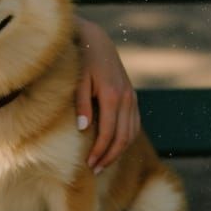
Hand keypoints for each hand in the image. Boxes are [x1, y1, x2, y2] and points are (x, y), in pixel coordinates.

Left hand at [74, 16, 139, 172]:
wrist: (96, 40)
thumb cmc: (81, 60)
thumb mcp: (77, 80)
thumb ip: (81, 104)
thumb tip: (84, 129)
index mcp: (113, 95)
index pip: (109, 133)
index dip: (100, 152)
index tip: (89, 165)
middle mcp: (126, 98)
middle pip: (123, 137)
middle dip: (109, 156)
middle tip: (95, 170)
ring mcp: (132, 98)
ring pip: (131, 133)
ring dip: (118, 151)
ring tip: (102, 163)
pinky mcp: (131, 97)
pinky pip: (133, 124)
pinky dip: (125, 139)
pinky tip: (113, 147)